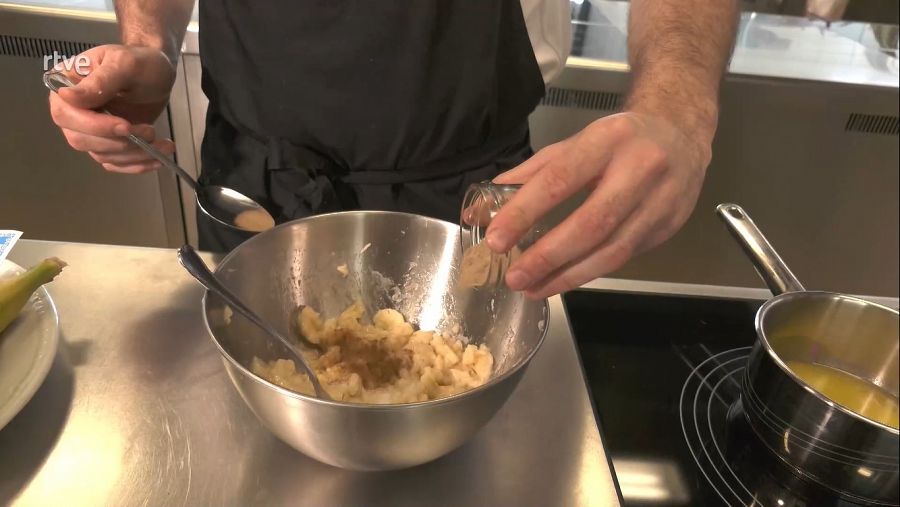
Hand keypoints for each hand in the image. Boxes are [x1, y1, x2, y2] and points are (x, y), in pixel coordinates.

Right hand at [48, 44, 176, 173]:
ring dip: (134, 155)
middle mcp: (71, 110)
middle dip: (120, 142)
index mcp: (65, 85)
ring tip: (164, 144)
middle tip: (150, 131)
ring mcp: (88, 130)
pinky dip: (136, 165)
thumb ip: (100, 81)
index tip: (125, 126)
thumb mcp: (124, 63)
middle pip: (82, 140)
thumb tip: (66, 96)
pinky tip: (157, 158)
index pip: (67, 115)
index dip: (95, 126)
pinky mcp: (106, 143)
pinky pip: (115, 162)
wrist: (157, 73)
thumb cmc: (141, 62)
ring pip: (102, 154)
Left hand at [487, 112, 712, 297]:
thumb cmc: (621, 139)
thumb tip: (486, 206)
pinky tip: (563, 280)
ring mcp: (660, 201)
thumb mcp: (577, 142)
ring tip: (534, 289)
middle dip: (548, 256)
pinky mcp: (668, 227)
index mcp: (608, 140)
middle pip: (590, 223)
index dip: (525, 212)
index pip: (560, 180)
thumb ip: (532, 174)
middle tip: (515, 277)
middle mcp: (640, 169)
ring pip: (611, 251)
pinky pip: (623, 257)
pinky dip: (589, 272)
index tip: (496, 239)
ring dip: (568, 276)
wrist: (683, 134)